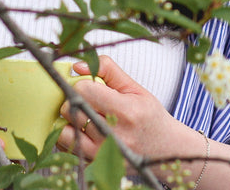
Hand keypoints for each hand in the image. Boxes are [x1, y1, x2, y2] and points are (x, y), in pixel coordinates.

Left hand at [56, 55, 183, 161]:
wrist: (165, 150)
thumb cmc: (149, 116)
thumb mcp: (135, 88)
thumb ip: (107, 70)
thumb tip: (78, 66)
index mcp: (126, 112)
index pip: (84, 90)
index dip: (84, 84)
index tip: (91, 86)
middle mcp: (113, 135)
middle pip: (71, 107)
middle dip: (75, 100)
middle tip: (88, 101)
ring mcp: (102, 153)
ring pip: (64, 128)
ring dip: (70, 118)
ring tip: (85, 115)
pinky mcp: (95, 163)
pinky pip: (67, 145)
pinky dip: (70, 135)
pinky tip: (83, 130)